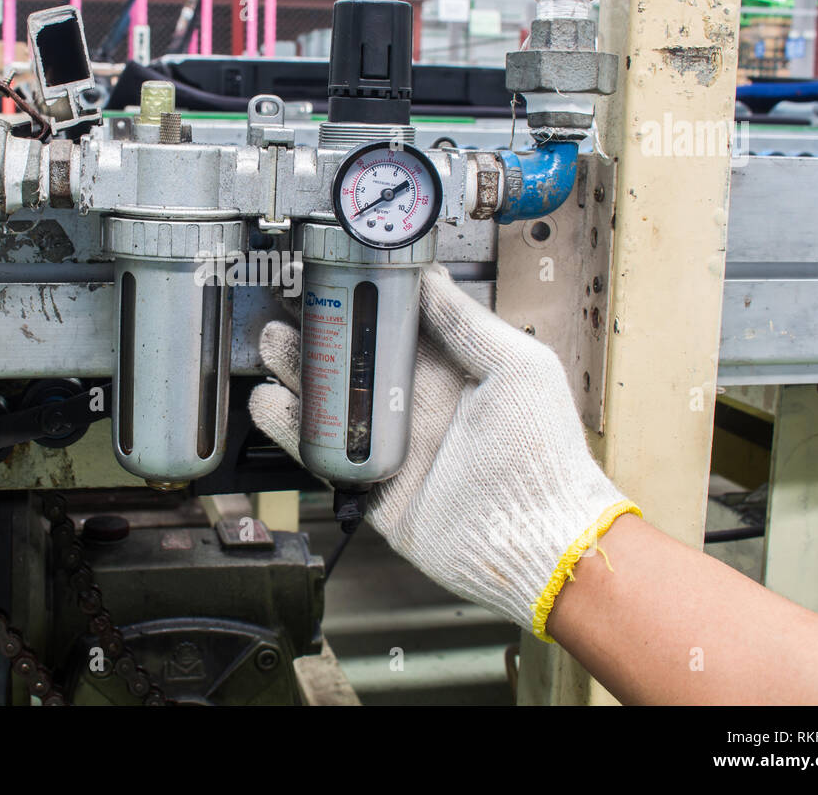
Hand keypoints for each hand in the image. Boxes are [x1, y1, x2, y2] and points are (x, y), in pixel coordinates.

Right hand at [249, 262, 638, 639]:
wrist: (535, 539)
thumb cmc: (544, 456)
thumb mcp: (520, 368)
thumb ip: (470, 324)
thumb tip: (433, 279)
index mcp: (453, 373)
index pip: (400, 328)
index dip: (368, 302)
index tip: (337, 278)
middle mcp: (419, 407)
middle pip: (358, 362)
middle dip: (324, 335)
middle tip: (294, 309)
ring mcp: (395, 448)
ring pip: (334, 404)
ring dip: (302, 375)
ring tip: (276, 348)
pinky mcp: (374, 488)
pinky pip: (325, 457)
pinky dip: (295, 432)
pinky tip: (273, 405)